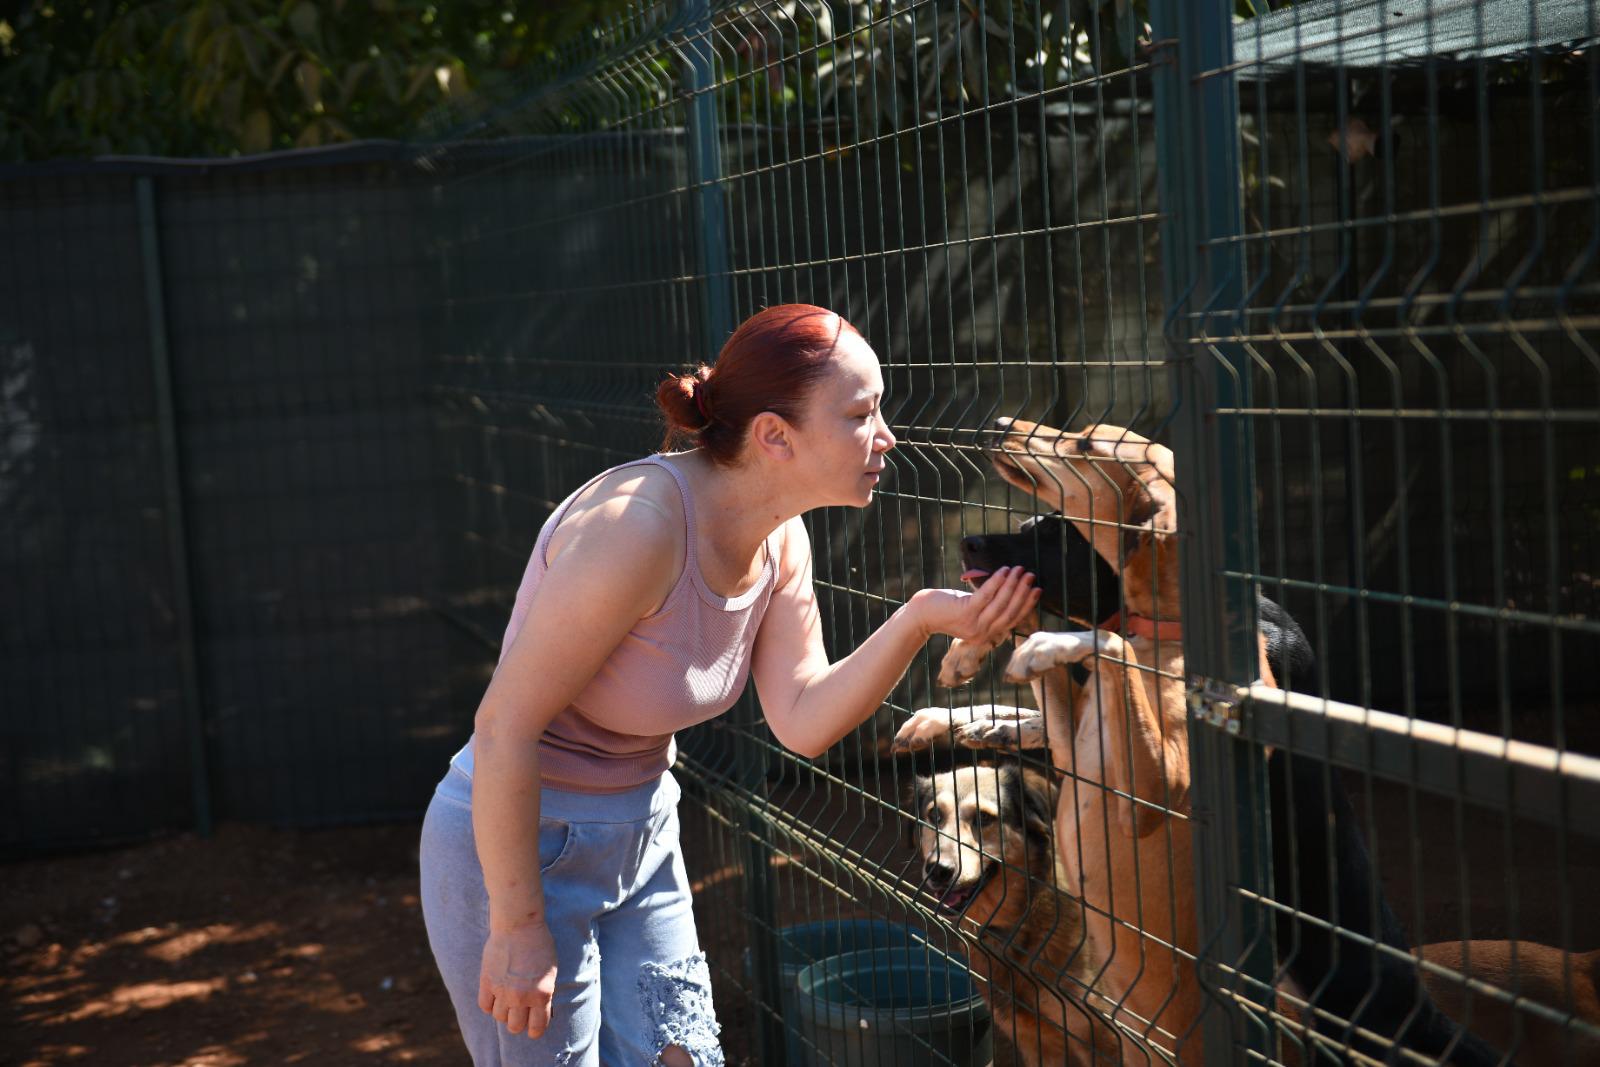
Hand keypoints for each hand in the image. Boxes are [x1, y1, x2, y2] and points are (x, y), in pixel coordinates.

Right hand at [478, 919, 558, 1037]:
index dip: (534, 1030)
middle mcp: (521, 997)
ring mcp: (502, 991)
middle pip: (515, 1027)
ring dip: (504, 1011)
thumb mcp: (550, 971)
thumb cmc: (539, 944)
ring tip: (507, 999)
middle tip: (519, 1013)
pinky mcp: (487, 982)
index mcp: (541, 994)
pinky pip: (485, 1006)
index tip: (532, 1028)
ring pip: (499, 1017)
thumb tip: (538, 1012)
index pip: (536, 1028)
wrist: (519, 924)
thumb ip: (543, 993)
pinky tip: (495, 995)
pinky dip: (490, 1004)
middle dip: (518, 1022)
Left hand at [912, 566, 1039, 644]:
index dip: (1027, 604)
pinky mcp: (965, 613)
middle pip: (1009, 612)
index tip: (1037, 590)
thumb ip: (990, 605)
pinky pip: (986, 595)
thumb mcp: (972, 610)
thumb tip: (1010, 587)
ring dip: (1012, 585)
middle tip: (1030, 575)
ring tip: (1019, 570)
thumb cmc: (948, 608)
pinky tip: (1003, 571)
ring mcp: (974, 625)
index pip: (1012, 619)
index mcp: (987, 635)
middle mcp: (982, 634)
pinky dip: (997, 582)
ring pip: (1000, 604)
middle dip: (1023, 592)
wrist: (923, 614)